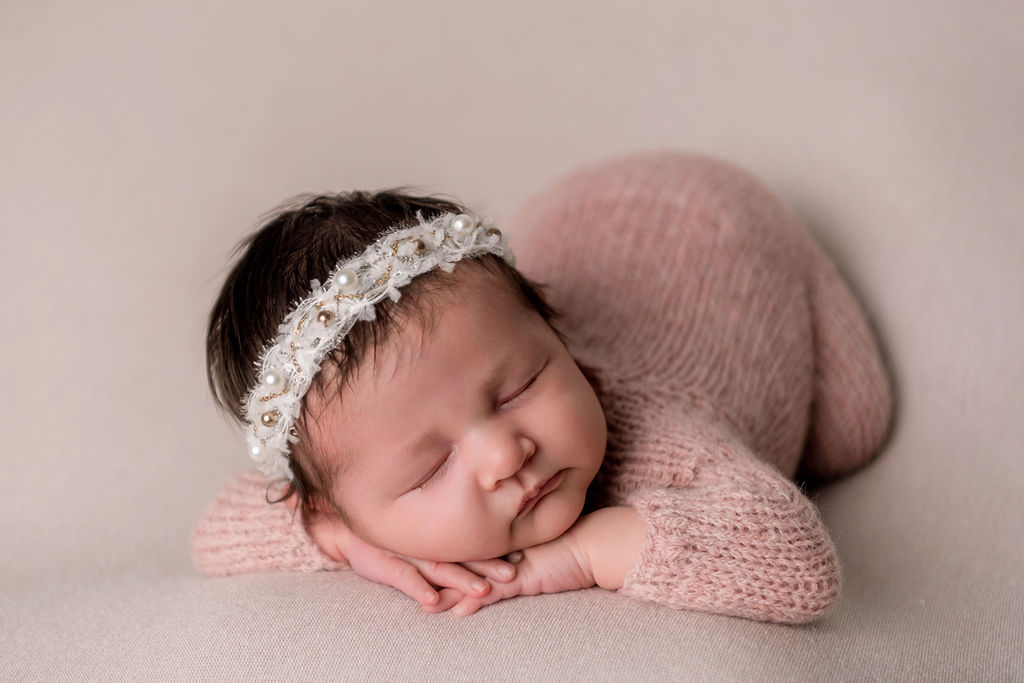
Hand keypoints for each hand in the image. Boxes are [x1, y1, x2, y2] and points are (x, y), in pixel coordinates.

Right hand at [305, 511, 516, 608]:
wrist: (348, 530)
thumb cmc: (391, 532)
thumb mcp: (419, 531)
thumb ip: (446, 536)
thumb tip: (486, 544)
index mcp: (436, 535)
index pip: (471, 543)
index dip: (495, 551)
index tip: (521, 557)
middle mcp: (426, 542)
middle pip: (462, 555)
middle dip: (487, 566)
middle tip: (512, 575)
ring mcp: (406, 552)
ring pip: (438, 567)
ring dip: (461, 580)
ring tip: (482, 592)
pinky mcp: (385, 563)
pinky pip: (403, 578)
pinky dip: (418, 589)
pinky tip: (432, 602)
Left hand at [425, 506, 644, 615]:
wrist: (594, 543)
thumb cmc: (567, 545)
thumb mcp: (533, 550)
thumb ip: (512, 555)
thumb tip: (496, 565)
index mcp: (498, 541)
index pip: (463, 548)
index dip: (439, 554)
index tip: (414, 558)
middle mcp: (500, 549)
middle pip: (459, 560)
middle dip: (431, 572)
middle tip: (404, 578)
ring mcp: (510, 563)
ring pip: (470, 578)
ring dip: (446, 592)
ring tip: (422, 603)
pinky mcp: (523, 577)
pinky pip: (494, 592)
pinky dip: (474, 601)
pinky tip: (456, 611)